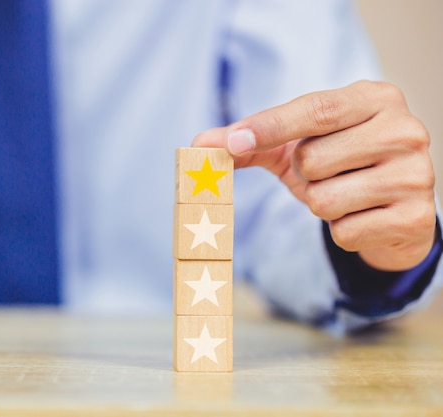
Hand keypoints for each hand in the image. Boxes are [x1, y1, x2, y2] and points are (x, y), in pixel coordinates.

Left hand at [193, 80, 435, 271]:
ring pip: (324, 200)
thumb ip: (249, 142)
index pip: (315, 109)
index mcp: (375, 99)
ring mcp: (416, 174)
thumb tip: (199, 144)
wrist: (390, 210)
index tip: (234, 141)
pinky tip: (362, 218)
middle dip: (306, 175)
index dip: (270, 127)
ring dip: (320, 205)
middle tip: (329, 174)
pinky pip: (344, 233)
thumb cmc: (338, 166)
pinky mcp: (415, 218)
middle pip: (313, 160)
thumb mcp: (296, 146)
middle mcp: (404, 130)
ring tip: (346, 196)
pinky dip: (341, 231)